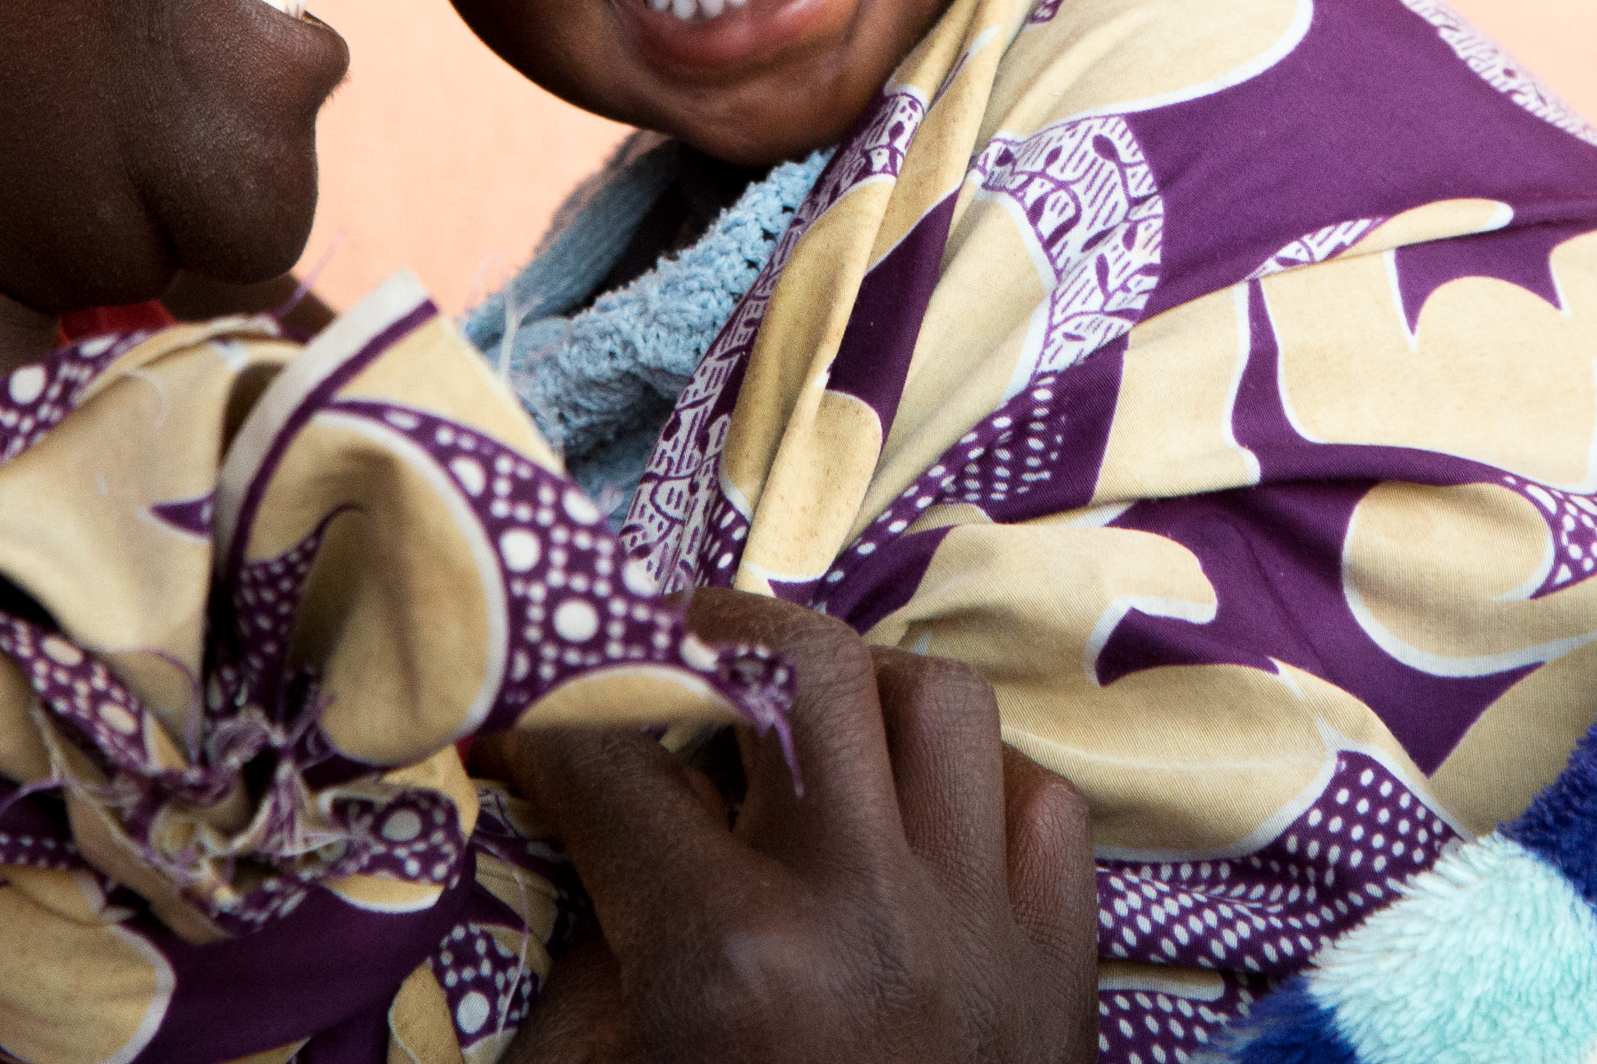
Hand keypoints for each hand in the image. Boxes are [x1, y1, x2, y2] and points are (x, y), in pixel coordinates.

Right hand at [490, 589, 1095, 1062]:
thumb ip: (578, 948)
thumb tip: (550, 806)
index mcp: (730, 962)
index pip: (618, 761)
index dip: (551, 721)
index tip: (529, 724)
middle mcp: (867, 914)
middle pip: (806, 667)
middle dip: (724, 634)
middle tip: (680, 655)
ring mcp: (985, 928)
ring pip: (940, 700)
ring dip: (864, 691)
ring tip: (809, 722)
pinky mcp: (1067, 959)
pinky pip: (1039, 795)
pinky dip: (978, 782)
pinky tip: (919, 814)